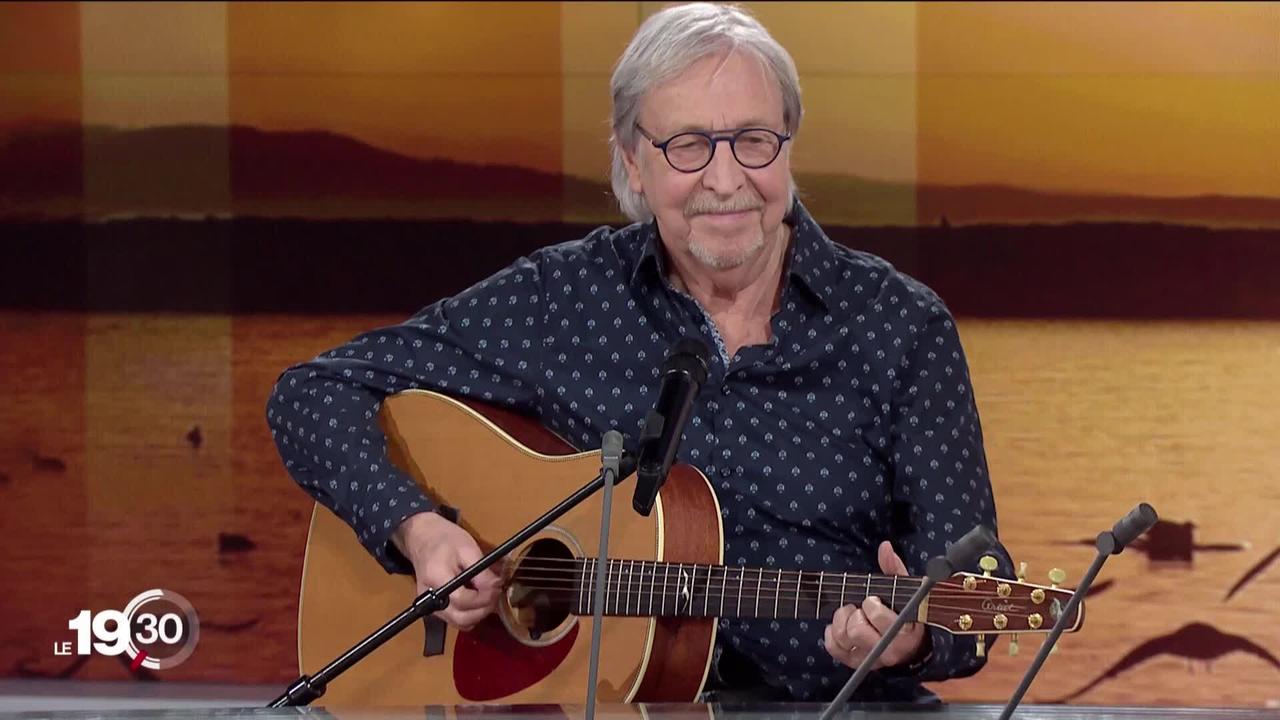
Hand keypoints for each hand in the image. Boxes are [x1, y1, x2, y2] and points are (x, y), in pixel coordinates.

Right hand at [393, 511, 501, 630]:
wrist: (423, 539)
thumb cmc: (445, 540)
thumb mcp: (467, 548)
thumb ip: (481, 571)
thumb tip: (496, 587)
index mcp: (437, 578)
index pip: (463, 600)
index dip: (485, 597)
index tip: (498, 586)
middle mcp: (430, 598)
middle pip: (461, 618)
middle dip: (484, 609)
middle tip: (496, 593)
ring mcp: (430, 606)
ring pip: (460, 623)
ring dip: (479, 613)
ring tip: (489, 596)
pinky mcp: (435, 609)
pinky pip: (456, 620)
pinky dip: (471, 614)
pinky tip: (478, 599)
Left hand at [823, 541, 925, 669]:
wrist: (909, 647)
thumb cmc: (904, 613)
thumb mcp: (905, 591)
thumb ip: (894, 568)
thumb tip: (885, 546)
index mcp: (903, 632)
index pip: (878, 618)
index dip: (871, 605)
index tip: (873, 599)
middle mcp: (887, 650)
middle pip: (856, 630)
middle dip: (855, 613)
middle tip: (861, 608)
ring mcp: (870, 658)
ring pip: (843, 637)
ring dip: (842, 620)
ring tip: (852, 614)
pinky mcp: (854, 662)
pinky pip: (833, 648)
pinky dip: (831, 633)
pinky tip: (840, 625)